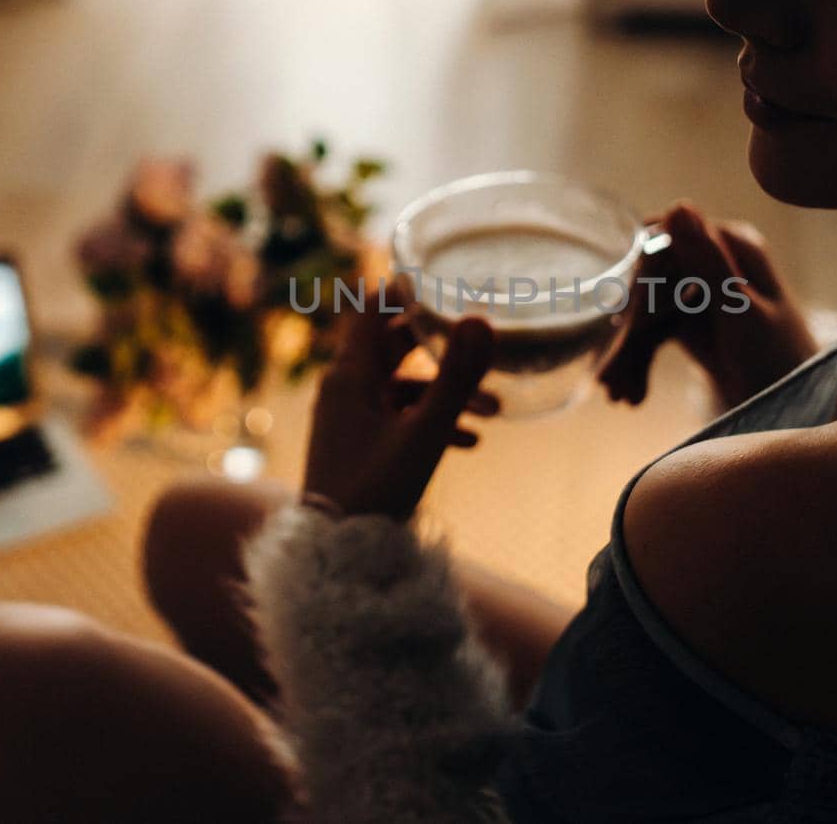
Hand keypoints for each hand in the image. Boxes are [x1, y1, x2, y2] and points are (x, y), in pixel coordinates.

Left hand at [303, 279, 498, 520]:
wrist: (340, 555)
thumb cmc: (375, 490)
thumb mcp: (425, 432)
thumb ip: (456, 377)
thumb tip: (481, 320)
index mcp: (350, 375)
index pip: (373, 309)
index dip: (405, 290)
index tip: (443, 281)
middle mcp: (346, 389)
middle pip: (395, 345)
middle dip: (442, 347)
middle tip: (480, 341)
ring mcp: (352, 418)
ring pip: (406, 388)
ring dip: (448, 393)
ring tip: (496, 412)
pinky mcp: (361, 445)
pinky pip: (401, 419)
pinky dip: (433, 421)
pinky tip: (471, 442)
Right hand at [599, 201, 817, 409]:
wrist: (794, 403)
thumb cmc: (779, 358)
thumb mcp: (739, 310)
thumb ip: (708, 259)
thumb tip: (677, 205)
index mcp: (732, 244)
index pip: (667, 244)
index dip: (643, 282)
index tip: (630, 324)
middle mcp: (713, 258)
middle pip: (651, 278)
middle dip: (631, 328)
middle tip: (611, 377)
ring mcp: (699, 287)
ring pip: (647, 307)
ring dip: (630, 350)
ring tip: (617, 394)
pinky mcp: (689, 315)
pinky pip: (652, 330)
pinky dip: (640, 358)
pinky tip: (630, 392)